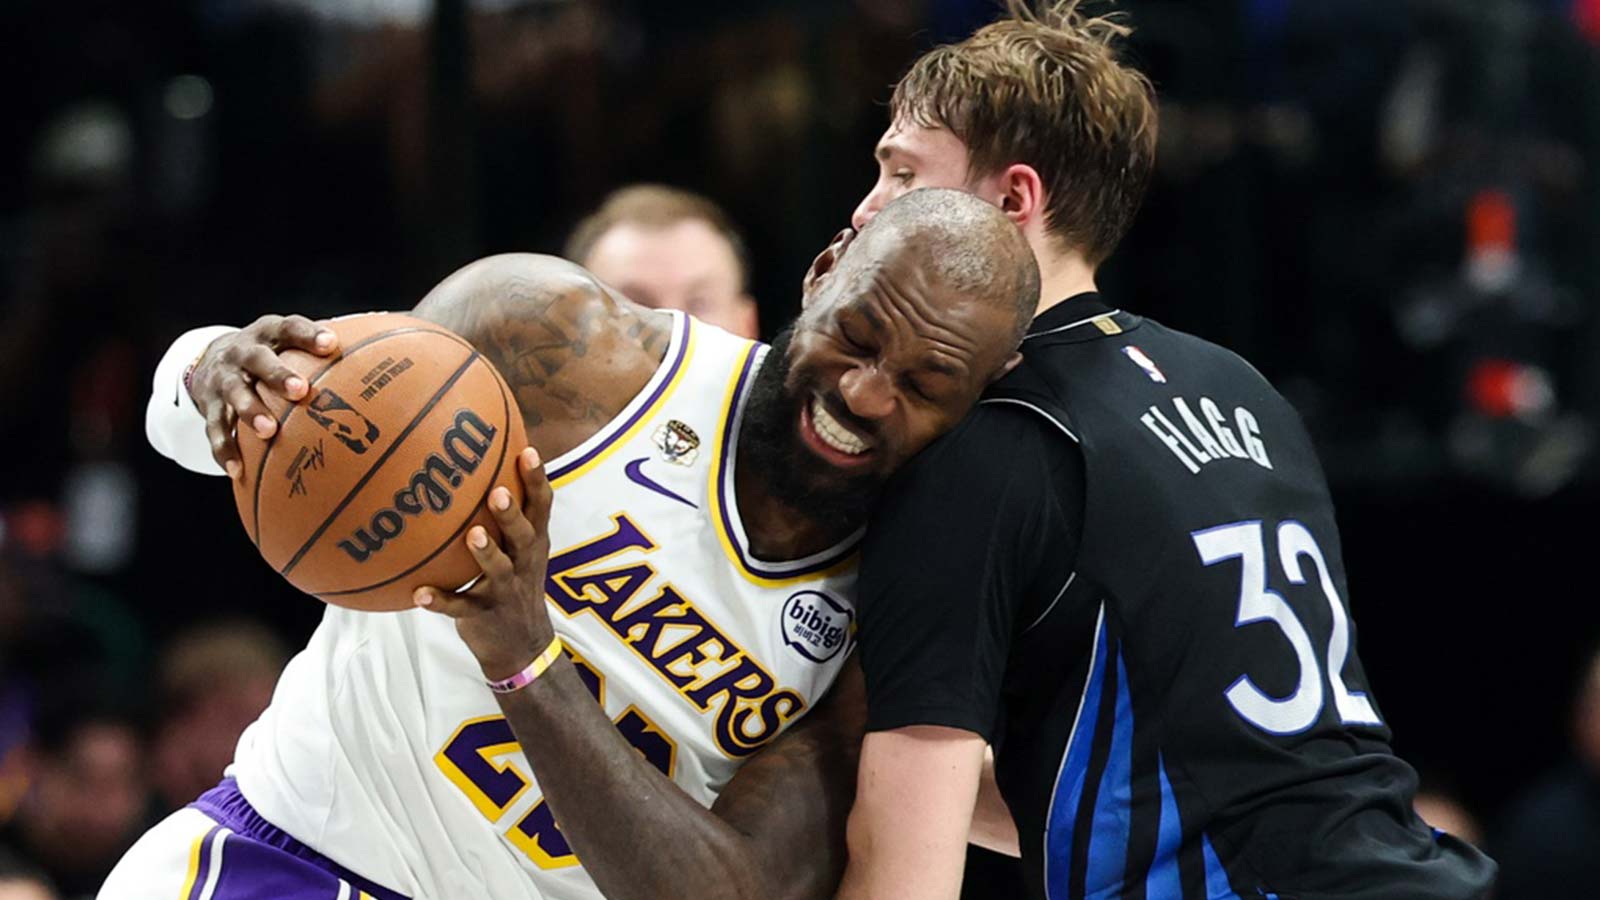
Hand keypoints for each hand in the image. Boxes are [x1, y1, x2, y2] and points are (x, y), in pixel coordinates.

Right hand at [190, 314, 338, 476]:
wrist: (209, 358)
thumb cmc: (269, 353)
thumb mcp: (288, 342)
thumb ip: (323, 350)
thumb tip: (380, 358)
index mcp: (267, 333)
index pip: (289, 327)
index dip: (309, 334)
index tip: (331, 343)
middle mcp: (242, 353)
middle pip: (258, 360)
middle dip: (278, 375)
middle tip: (300, 391)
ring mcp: (223, 379)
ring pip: (235, 394)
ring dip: (250, 411)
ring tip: (268, 431)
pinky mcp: (208, 405)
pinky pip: (215, 429)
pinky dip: (224, 449)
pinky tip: (237, 470)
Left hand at [413, 447, 555, 681]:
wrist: (522, 647)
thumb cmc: (514, 584)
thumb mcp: (521, 552)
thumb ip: (506, 518)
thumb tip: (474, 467)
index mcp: (533, 544)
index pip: (541, 507)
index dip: (536, 480)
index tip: (527, 451)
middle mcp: (524, 563)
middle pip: (523, 534)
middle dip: (512, 514)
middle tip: (497, 492)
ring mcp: (506, 590)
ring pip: (498, 569)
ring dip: (486, 552)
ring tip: (473, 535)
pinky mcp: (483, 615)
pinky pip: (459, 607)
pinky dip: (440, 601)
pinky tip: (419, 594)